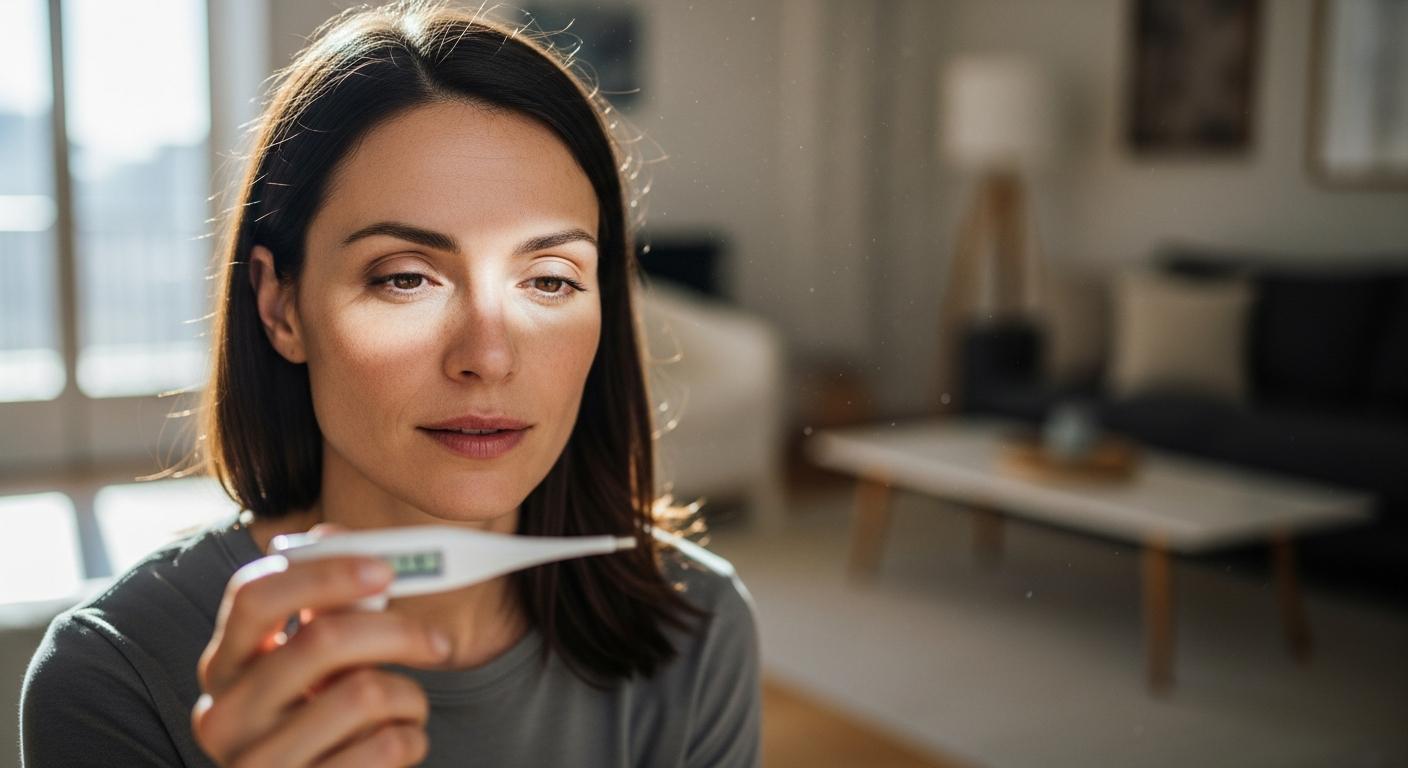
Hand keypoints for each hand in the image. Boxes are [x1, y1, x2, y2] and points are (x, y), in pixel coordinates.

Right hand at [192, 524, 451, 766]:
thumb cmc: (324, 725)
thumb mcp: (316, 669)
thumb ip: (327, 610)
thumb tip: (345, 541)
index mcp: (224, 666)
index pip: (254, 595)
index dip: (325, 572)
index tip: (385, 569)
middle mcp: (224, 714)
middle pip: (322, 638)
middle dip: (397, 631)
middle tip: (439, 642)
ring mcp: (257, 763)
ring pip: (363, 693)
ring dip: (409, 696)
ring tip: (408, 709)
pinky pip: (385, 746)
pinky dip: (412, 739)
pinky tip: (401, 744)